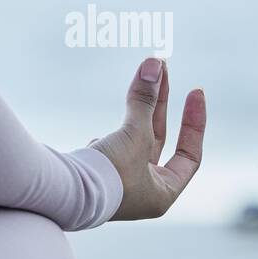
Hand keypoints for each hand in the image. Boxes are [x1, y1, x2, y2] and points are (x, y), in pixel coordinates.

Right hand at [89, 57, 205, 220]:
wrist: (62, 192)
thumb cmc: (108, 172)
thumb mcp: (135, 133)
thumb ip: (146, 100)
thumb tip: (154, 64)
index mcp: (162, 194)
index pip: (189, 155)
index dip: (194, 123)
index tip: (195, 91)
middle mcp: (142, 192)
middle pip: (158, 139)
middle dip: (159, 103)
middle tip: (161, 69)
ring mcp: (117, 185)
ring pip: (133, 138)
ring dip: (136, 109)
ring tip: (140, 78)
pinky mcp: (95, 175)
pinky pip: (109, 149)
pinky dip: (107, 137)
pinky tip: (97, 140)